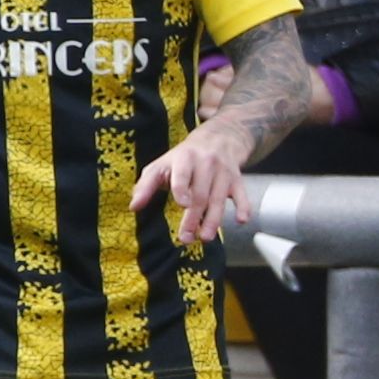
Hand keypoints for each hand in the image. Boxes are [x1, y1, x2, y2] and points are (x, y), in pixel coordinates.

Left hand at [131, 117, 263, 245]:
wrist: (217, 139)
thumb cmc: (183, 158)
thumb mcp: (162, 165)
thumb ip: (146, 186)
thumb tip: (134, 207)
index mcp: (185, 158)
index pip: (183, 174)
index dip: (183, 188)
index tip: (182, 204)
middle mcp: (206, 163)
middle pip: (200, 194)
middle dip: (194, 218)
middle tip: (186, 238)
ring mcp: (223, 172)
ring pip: (219, 199)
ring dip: (213, 221)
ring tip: (205, 238)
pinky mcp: (237, 180)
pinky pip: (242, 194)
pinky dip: (244, 207)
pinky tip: (242, 221)